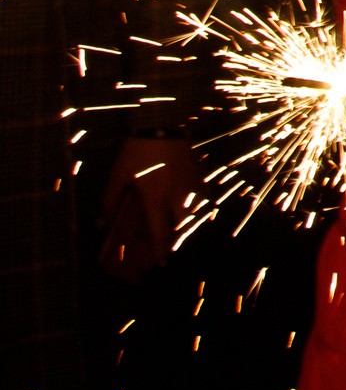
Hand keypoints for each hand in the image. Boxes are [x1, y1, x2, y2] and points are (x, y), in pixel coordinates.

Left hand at [99, 137, 199, 279]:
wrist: (163, 124)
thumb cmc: (138, 151)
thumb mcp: (118, 176)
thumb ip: (109, 201)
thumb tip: (100, 223)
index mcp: (156, 199)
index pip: (161, 234)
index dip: (160, 253)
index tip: (160, 265)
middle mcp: (178, 197)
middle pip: (185, 228)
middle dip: (179, 242)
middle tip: (171, 249)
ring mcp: (192, 186)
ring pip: (198, 214)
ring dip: (190, 226)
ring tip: (182, 231)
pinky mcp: (199, 175)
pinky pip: (202, 198)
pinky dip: (198, 208)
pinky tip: (191, 207)